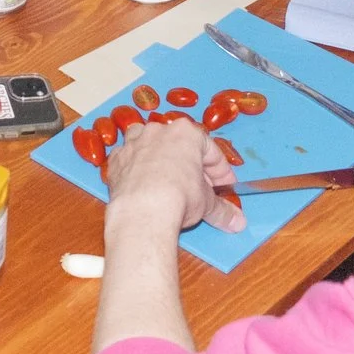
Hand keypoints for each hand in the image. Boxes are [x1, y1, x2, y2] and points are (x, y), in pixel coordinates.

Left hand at [104, 120, 245, 236]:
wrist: (142, 210)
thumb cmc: (179, 197)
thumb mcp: (207, 203)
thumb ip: (222, 209)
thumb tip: (238, 222)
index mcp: (185, 133)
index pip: (210, 150)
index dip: (221, 171)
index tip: (225, 186)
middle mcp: (158, 131)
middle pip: (180, 146)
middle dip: (192, 166)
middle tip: (201, 189)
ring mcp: (134, 143)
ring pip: (148, 143)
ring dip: (160, 157)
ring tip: (168, 178)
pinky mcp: (116, 160)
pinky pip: (129, 159)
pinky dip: (137, 169)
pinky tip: (143, 185)